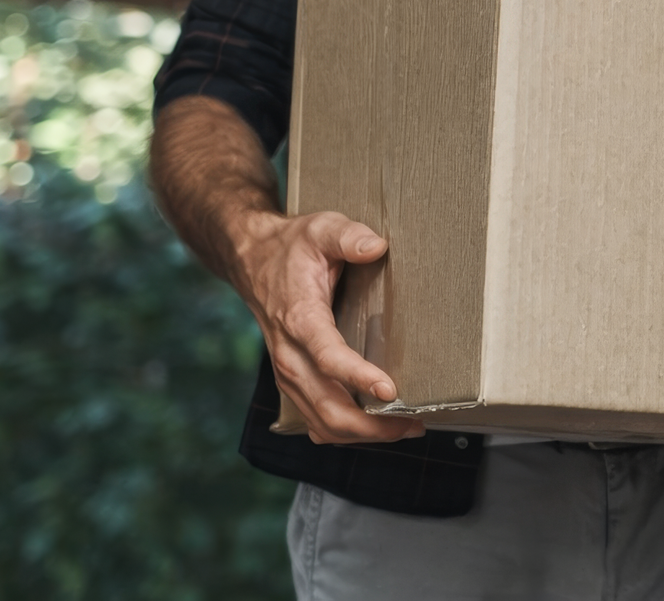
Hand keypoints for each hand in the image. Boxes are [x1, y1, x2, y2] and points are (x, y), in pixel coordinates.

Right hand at [235, 207, 425, 445]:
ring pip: (319, 421)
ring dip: (360, 434)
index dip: (357, 377)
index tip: (389, 390)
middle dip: (369, 425)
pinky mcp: (292, 380)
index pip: (327, 356)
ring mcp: (288, 372)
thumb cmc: (292, 247)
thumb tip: (376, 247)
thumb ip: (348, 237)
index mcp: (299, 318)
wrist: (252, 260)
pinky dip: (342, 431)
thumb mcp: (321, 229)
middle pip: (325, 405)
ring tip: (403, 430)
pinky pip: (314, 418)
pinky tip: (372, 429)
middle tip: (412, 425)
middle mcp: (290, 353)